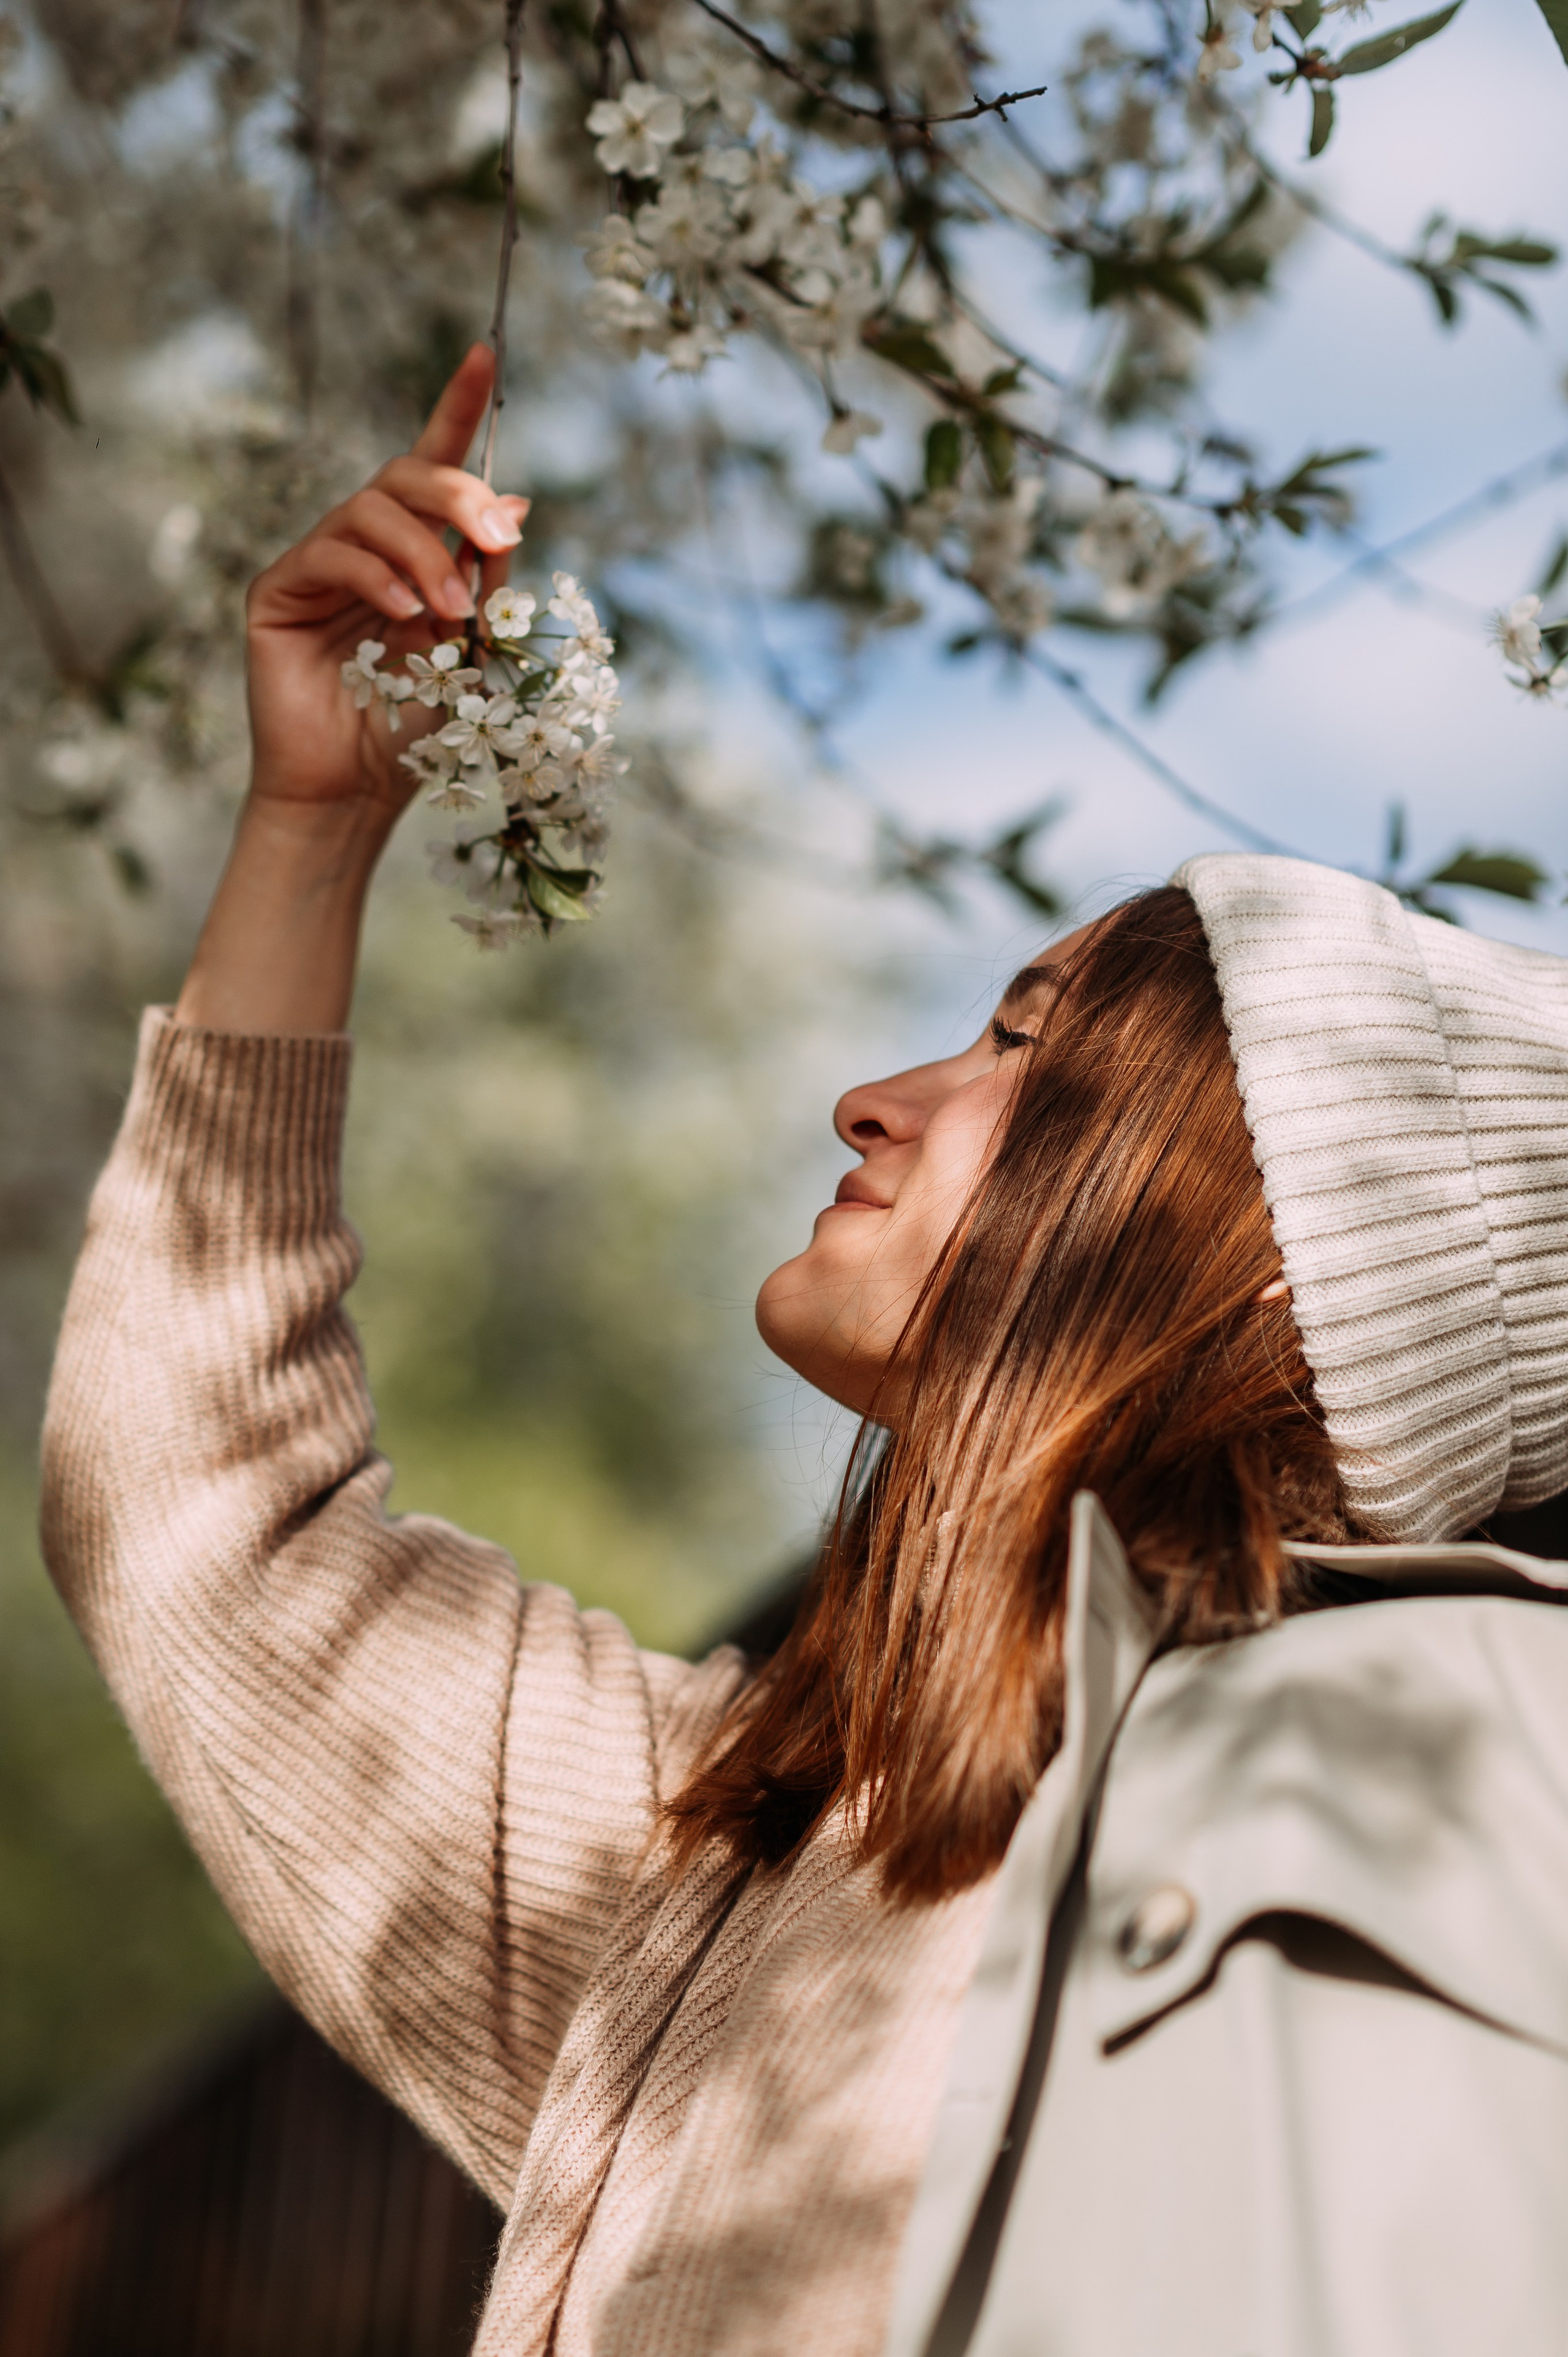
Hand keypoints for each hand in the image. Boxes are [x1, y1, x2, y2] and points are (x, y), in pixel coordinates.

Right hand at [245, 342, 529, 822]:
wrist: (358, 789)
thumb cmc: (415, 724)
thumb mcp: (472, 645)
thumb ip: (489, 577)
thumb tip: (519, 505)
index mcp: (415, 550)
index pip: (434, 462)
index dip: (459, 406)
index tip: (487, 352)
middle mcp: (364, 544)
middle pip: (407, 475)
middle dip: (459, 496)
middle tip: (496, 540)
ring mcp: (318, 561)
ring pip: (372, 510)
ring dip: (426, 553)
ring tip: (451, 612)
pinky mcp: (279, 589)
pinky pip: (331, 553)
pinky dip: (378, 576)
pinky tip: (406, 615)